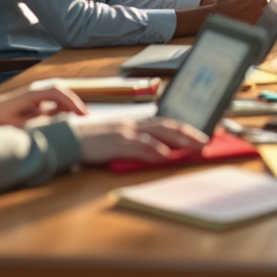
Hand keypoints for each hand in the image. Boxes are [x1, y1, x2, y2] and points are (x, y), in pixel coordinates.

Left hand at [0, 83, 87, 126]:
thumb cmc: (2, 119)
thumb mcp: (20, 125)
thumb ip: (40, 123)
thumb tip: (60, 123)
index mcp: (32, 93)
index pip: (57, 92)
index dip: (71, 102)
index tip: (81, 113)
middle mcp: (37, 90)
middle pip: (62, 90)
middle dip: (75, 102)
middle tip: (86, 117)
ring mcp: (37, 92)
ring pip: (60, 93)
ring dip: (71, 104)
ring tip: (81, 117)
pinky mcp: (37, 98)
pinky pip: (55, 99)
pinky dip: (64, 106)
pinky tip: (69, 116)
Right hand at [72, 116, 207, 164]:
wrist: (68, 139)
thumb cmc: (93, 143)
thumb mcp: (119, 140)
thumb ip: (138, 144)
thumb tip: (163, 153)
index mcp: (135, 123)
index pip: (166, 121)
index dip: (187, 127)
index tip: (205, 133)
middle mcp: (133, 124)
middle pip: (167, 124)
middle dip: (190, 133)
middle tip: (209, 141)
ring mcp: (125, 132)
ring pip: (158, 132)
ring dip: (180, 140)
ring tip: (196, 147)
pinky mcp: (115, 143)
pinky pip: (138, 146)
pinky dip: (153, 150)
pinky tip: (165, 156)